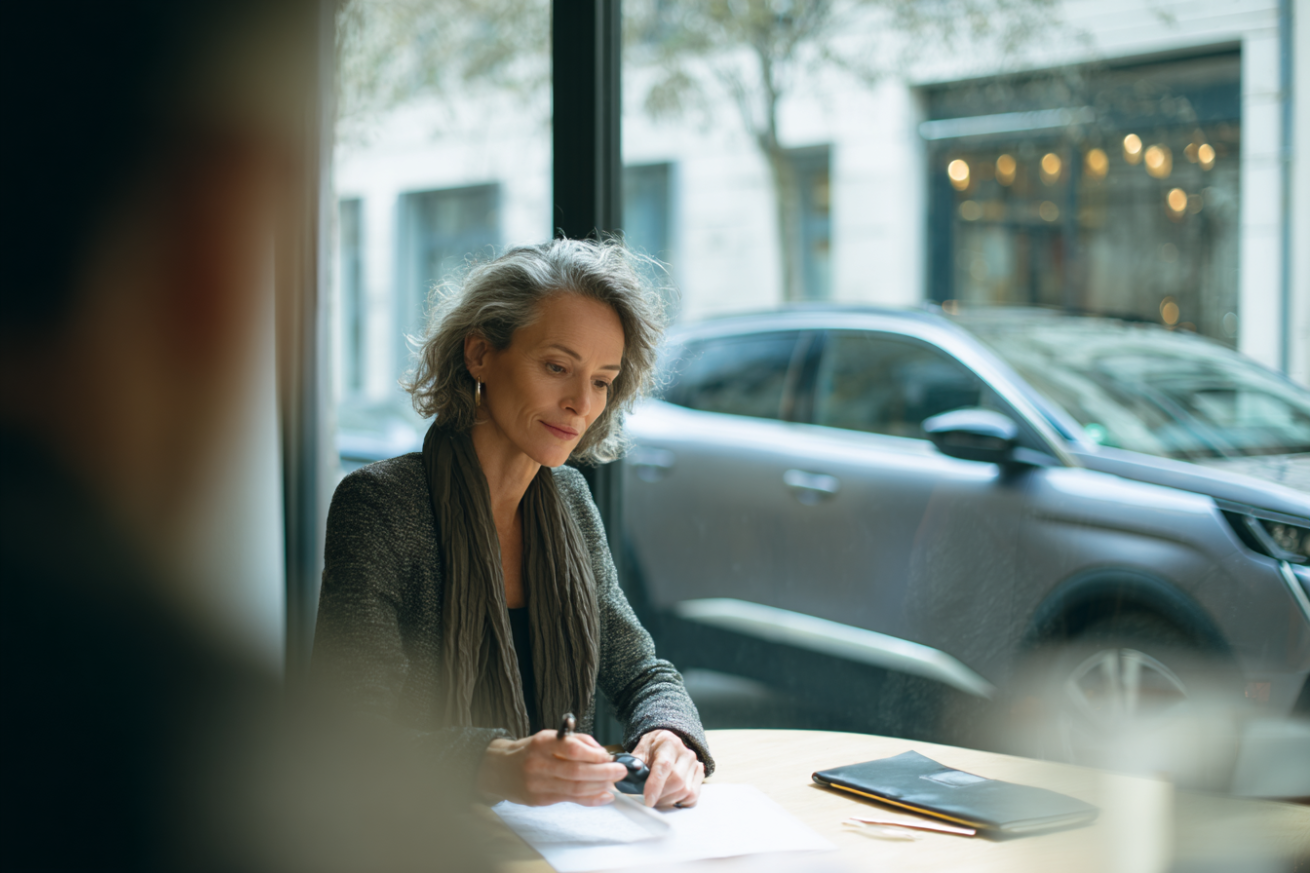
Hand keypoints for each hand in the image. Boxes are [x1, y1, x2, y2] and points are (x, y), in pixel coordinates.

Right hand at [478, 730, 627, 806]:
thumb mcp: (548, 737)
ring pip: (575, 788)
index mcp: (542, 743)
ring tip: (614, 782)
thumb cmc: (530, 751)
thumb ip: (575, 740)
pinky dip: (590, 799)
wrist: (499, 769)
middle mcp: (538, 764)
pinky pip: (570, 800)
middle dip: (603, 772)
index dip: (594, 753)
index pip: (571, 748)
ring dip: (599, 786)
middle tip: (620, 770)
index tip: (608, 755)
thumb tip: (600, 751)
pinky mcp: (539, 800)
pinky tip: (604, 796)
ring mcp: (538, 784)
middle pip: (577, 771)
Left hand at [630, 729, 704, 807]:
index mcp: (668, 743)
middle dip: (661, 796)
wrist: (668, 742)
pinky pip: (692, 796)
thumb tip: (630, 773)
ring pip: (685, 791)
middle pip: (676, 781)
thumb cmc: (652, 747)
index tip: (648, 800)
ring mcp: (694, 764)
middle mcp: (685, 753)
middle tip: (649, 799)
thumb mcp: (641, 749)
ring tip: (658, 798)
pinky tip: (671, 796)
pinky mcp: (699, 774)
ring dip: (669, 800)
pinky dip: (680, 801)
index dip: (655, 785)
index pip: (663, 766)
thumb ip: (635, 762)